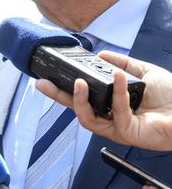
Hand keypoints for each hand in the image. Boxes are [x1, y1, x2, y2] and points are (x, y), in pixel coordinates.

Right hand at [35, 51, 171, 150]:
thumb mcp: (143, 73)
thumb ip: (122, 64)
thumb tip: (101, 54)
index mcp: (111, 105)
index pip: (82, 98)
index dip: (64, 89)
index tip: (49, 77)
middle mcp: (110, 118)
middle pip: (77, 110)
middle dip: (58, 97)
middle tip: (43, 84)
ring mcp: (117, 128)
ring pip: (88, 118)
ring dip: (80, 100)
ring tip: (80, 81)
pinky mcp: (128, 134)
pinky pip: (116, 113)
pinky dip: (116, 92)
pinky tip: (119, 77)